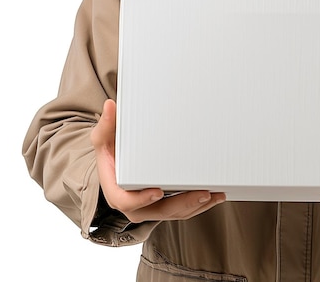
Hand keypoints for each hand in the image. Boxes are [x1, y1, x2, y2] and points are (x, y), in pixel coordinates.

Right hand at [91, 99, 225, 222]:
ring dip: (195, 206)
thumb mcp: (104, 138)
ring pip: (174, 213)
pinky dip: (197, 205)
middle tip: (202, 193)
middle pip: (159, 211)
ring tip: (215, 195)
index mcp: (116, 190)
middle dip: (182, 204)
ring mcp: (150, 207)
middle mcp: (134, 204)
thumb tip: (110, 105)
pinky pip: (180, 210)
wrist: (116, 164)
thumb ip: (107, 124)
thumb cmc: (110, 151)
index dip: (142, 199)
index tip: (158, 191)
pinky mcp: (163, 204)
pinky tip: (214, 196)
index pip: (126, 201)